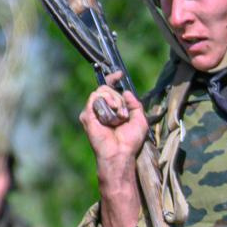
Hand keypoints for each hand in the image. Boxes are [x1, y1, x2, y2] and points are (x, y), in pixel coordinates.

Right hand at [81, 73, 148, 226]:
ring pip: (102, 91)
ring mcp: (92, 111)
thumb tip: (125, 92)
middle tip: (124, 115)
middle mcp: (101, 109)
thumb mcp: (140, 118)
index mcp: (112, 109)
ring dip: (115, 103)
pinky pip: (95, 98)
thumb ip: (135, 103)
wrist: (121, 152)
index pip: (110, 88)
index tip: (119, 74)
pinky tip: (111, 118)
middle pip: (107, 88)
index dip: (113, 79)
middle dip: (119, 98)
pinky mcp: (86, 115)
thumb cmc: (130, 140)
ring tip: (119, 119)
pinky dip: (107, 104)